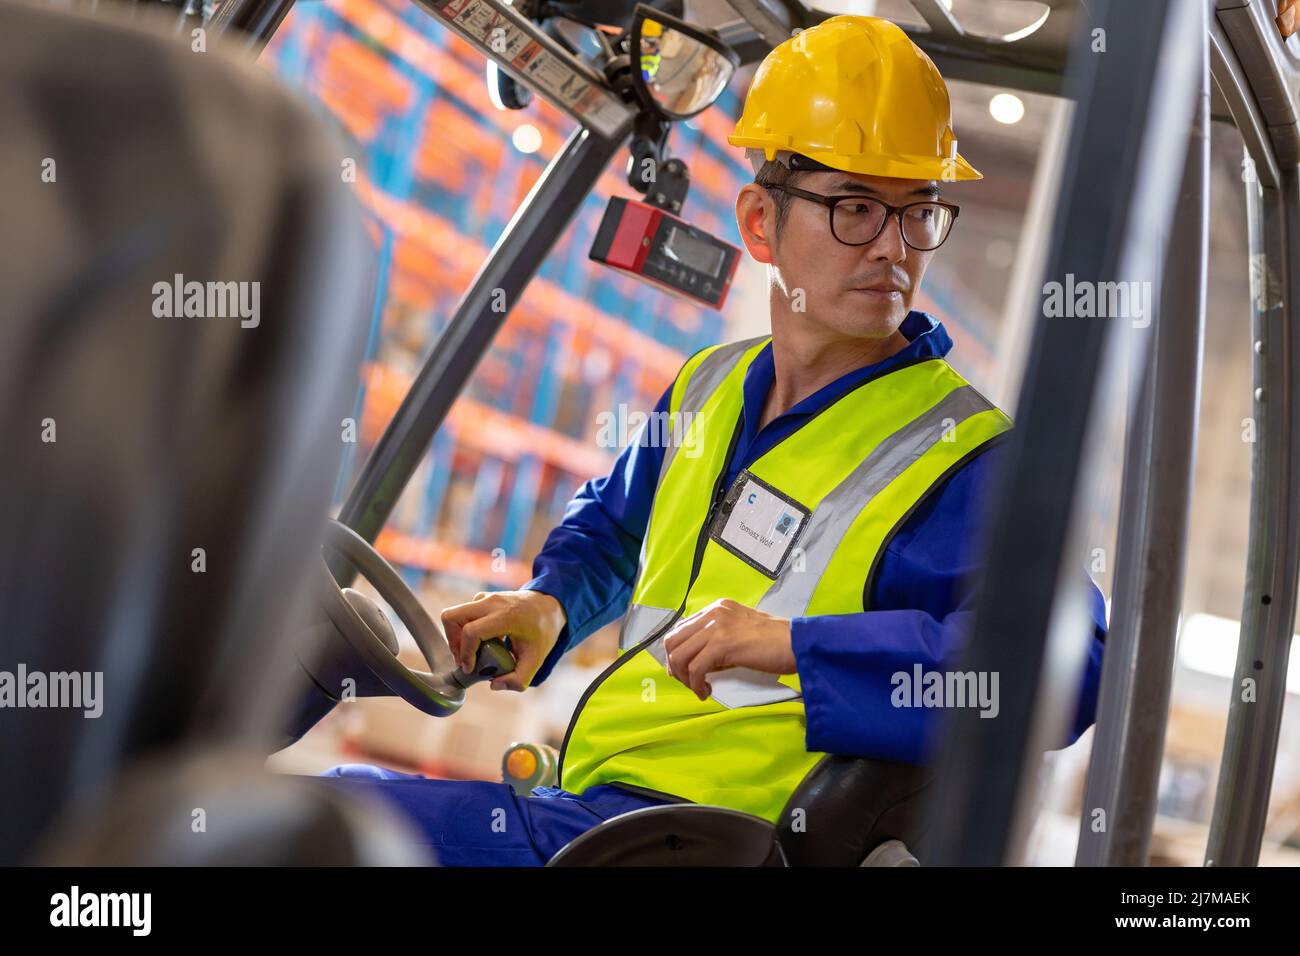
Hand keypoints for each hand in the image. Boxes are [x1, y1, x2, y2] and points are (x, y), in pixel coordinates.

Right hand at [440, 590, 566, 691]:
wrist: (549, 606)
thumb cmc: (542, 631)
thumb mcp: (537, 659)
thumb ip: (519, 679)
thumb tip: (494, 685)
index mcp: (506, 616)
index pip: (472, 631)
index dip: (466, 653)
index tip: (470, 668)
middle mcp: (492, 603)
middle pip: (452, 617)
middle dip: (453, 642)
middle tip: (464, 658)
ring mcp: (486, 598)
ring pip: (454, 615)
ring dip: (456, 636)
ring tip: (471, 652)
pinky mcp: (483, 598)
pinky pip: (463, 613)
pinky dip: (464, 629)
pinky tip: (481, 641)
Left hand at [661, 598, 795, 700]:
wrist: (797, 642)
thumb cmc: (775, 642)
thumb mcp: (741, 631)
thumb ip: (720, 638)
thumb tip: (698, 660)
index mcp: (717, 608)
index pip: (681, 628)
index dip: (676, 652)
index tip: (682, 671)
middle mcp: (714, 613)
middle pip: (673, 640)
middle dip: (675, 666)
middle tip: (686, 682)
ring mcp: (717, 626)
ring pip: (680, 655)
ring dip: (684, 678)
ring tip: (698, 688)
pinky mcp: (723, 643)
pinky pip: (696, 668)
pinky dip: (696, 684)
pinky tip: (706, 691)